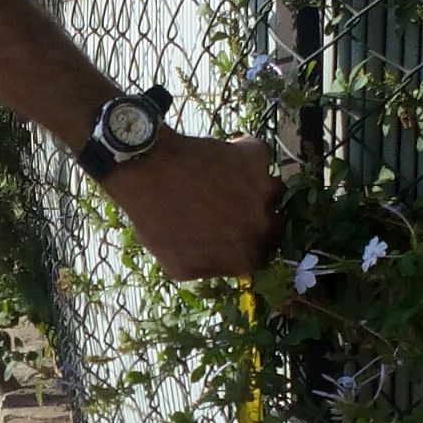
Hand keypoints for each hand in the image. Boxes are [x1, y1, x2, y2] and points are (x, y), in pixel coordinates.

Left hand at [104, 129, 283, 280]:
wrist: (148, 173)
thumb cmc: (157, 222)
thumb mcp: (179, 265)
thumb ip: (210, 268)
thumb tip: (221, 265)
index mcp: (248, 258)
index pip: (262, 254)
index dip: (249, 241)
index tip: (236, 230)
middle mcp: (264, 225)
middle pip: (275, 222)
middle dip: (257, 216)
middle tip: (234, 206)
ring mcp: (264, 189)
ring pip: (272, 188)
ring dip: (255, 187)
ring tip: (226, 180)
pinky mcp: (255, 157)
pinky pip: (258, 155)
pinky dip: (244, 153)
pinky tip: (221, 155)